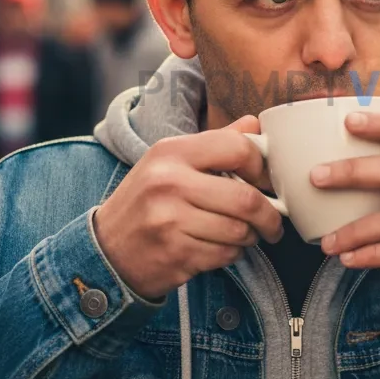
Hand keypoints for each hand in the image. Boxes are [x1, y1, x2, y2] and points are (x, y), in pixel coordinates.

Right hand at [92, 115, 283, 299]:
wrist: (107, 249)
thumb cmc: (147, 201)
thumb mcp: (171, 162)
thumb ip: (216, 143)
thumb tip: (254, 123)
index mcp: (172, 152)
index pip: (237, 148)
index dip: (261, 167)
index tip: (264, 181)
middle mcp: (169, 183)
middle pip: (246, 199)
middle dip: (269, 215)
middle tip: (273, 222)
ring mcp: (170, 221)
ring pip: (239, 232)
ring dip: (250, 237)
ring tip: (242, 234)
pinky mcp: (175, 255)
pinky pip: (225, 255)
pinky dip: (231, 254)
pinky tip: (217, 248)